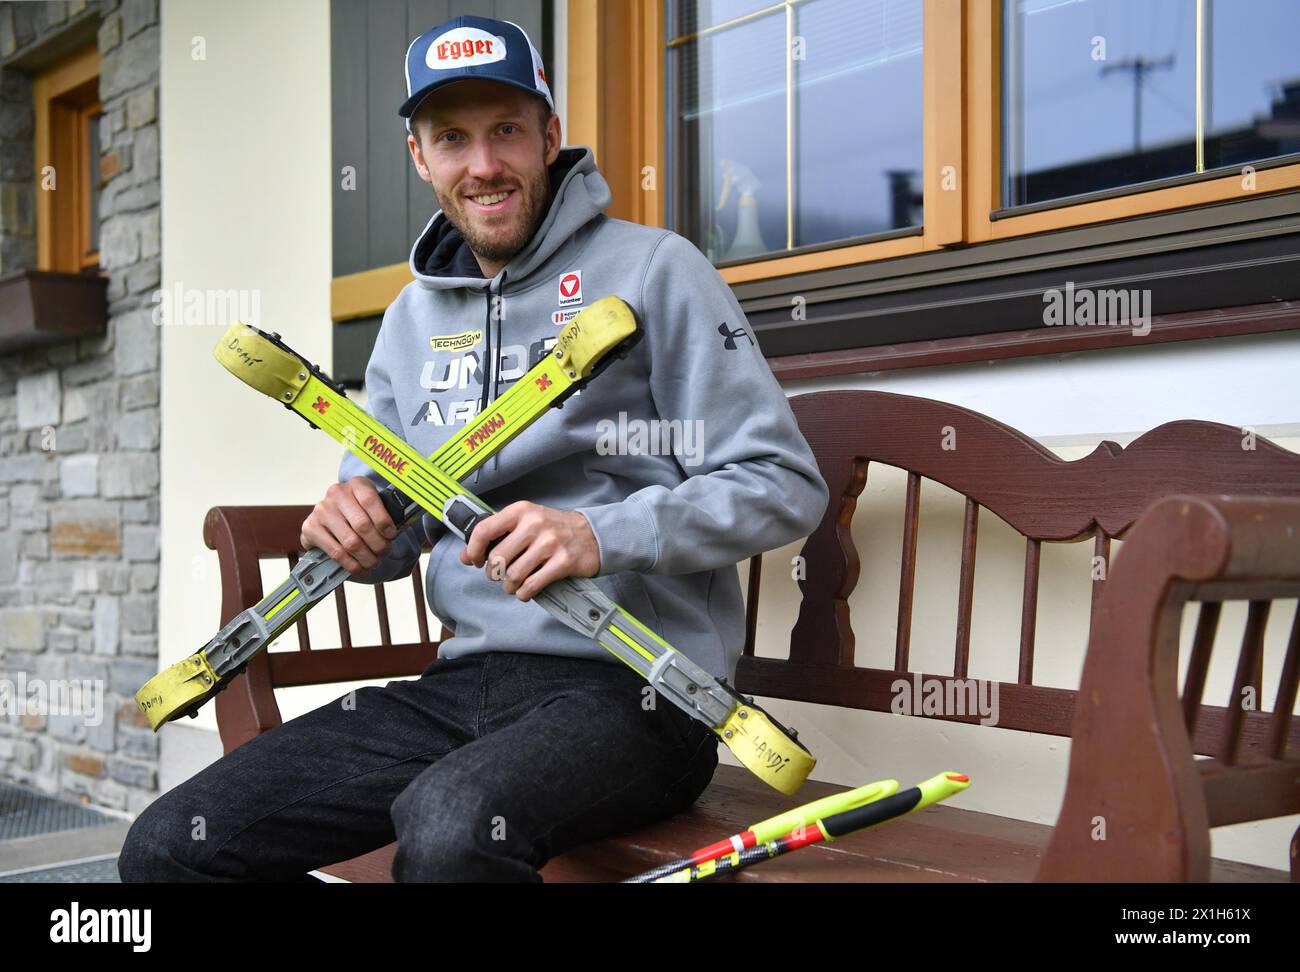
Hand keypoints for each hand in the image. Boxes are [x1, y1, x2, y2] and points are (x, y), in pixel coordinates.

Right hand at [300, 477, 398, 575]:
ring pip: (350, 542)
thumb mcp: (374, 506)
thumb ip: (387, 514)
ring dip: (367, 558)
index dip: (384, 520)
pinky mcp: (310, 528)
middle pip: (362, 525)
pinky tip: (360, 569)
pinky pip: (336, 552)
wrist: (331, 518)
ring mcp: (321, 510)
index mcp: (356, 484)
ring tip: (374, 563)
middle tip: (384, 553)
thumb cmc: (360, 513)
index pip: (370, 500)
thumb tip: (398, 531)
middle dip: (378, 544)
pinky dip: (352, 565)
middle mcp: (336, 493)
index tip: (392, 535)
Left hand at [459, 501, 599, 600]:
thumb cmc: (552, 529)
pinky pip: (532, 585)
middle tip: (499, 575)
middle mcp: (534, 524)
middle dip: (493, 573)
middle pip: (497, 558)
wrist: (591, 534)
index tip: (475, 561)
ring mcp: (550, 543)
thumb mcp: (524, 523)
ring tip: (513, 584)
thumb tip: (465, 557)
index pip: (484, 530)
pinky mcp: (563, 562)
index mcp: (521, 511)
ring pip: (513, 575)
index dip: (473, 550)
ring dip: (509, 586)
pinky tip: (525, 591)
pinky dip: (524, 593)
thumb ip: (496, 536)